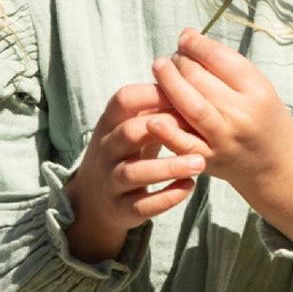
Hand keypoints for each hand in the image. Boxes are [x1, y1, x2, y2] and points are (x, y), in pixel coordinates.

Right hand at [64, 83, 204, 262]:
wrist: (92, 200)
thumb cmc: (124, 152)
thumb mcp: (128, 127)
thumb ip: (152, 110)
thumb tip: (191, 81)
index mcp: (108, 124)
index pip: (123, 100)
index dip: (153, 94)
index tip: (185, 94)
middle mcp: (105, 151)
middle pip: (128, 133)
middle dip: (163, 130)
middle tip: (198, 131)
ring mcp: (110, 181)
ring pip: (134, 172)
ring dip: (169, 167)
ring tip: (200, 163)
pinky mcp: (119, 210)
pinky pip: (141, 206)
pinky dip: (166, 197)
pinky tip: (189, 187)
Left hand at [148, 28, 292, 247]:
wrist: (276, 164)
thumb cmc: (264, 118)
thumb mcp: (258, 87)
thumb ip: (225, 64)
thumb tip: (187, 36)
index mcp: (257, 91)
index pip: (219, 58)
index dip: (196, 44)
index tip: (185, 38)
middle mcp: (241, 114)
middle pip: (200, 78)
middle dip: (180, 61)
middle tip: (173, 58)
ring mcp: (224, 138)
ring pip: (189, 105)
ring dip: (168, 82)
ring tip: (159, 67)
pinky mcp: (209, 159)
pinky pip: (183, 144)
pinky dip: (166, 131)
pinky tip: (152, 118)